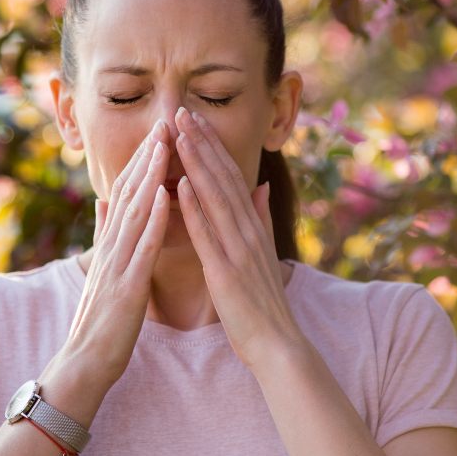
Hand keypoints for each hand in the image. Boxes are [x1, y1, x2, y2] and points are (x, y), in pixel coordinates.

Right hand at [61, 118, 171, 390]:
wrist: (84, 364)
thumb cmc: (101, 321)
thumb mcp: (103, 270)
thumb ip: (104, 234)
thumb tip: (104, 200)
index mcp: (111, 244)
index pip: (127, 193)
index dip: (142, 160)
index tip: (159, 130)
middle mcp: (111, 247)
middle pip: (130, 193)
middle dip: (147, 156)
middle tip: (164, 121)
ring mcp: (117, 265)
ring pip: (134, 211)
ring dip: (150, 175)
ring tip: (165, 144)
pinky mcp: (127, 286)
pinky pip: (142, 247)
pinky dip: (153, 218)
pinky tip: (165, 194)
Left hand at [172, 106, 304, 369]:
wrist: (277, 345)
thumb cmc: (263, 303)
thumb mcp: (263, 252)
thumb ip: (260, 217)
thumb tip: (259, 186)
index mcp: (252, 226)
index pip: (229, 176)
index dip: (211, 145)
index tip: (194, 118)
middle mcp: (247, 230)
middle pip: (222, 177)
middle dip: (201, 142)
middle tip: (181, 111)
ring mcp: (238, 249)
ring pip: (214, 197)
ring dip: (196, 163)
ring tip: (179, 133)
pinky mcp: (225, 270)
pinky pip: (207, 234)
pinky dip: (194, 207)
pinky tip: (180, 184)